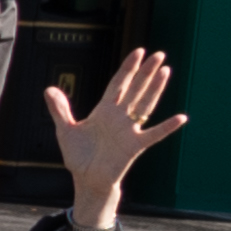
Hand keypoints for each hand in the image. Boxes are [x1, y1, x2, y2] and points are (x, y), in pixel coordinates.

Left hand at [46, 48, 181, 230]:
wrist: (86, 179)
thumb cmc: (79, 155)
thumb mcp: (66, 130)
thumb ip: (60, 110)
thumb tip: (49, 89)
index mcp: (104, 110)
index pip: (118, 84)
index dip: (128, 68)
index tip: (138, 51)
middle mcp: (119, 117)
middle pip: (136, 89)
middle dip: (146, 72)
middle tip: (159, 54)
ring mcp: (129, 130)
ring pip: (145, 105)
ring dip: (155, 89)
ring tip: (166, 71)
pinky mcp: (134, 146)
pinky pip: (153, 134)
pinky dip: (167, 127)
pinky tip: (180, 118)